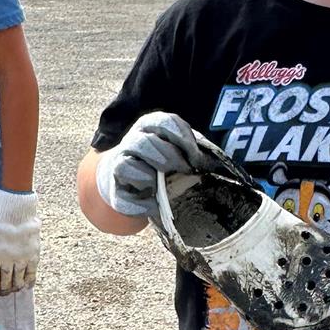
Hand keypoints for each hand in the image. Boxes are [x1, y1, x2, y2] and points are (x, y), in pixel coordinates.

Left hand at [0, 187, 40, 295]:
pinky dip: (30, 280)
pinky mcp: (33, 254)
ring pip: (19, 279)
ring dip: (15, 287)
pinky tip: (27, 286)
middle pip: (6, 281)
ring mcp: (22, 258)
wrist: (16, 209)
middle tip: (1, 293)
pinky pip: (32, 271)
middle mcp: (8, 260)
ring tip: (13, 290)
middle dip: (3, 290)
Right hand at [95, 112, 220, 217]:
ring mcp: (120, 165)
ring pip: (126, 166)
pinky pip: (125, 198)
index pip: (163, 123)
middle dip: (168, 157)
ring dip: (149, 177)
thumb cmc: (164, 162)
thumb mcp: (180, 150)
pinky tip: (156, 206)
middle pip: (145, 143)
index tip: (196, 156)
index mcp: (150, 127)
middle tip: (186, 171)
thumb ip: (193, 152)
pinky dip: (143, 204)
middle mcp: (132, 142)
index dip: (182, 138)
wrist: (133, 180)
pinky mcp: (117, 192)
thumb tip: (213, 165)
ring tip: (163, 187)